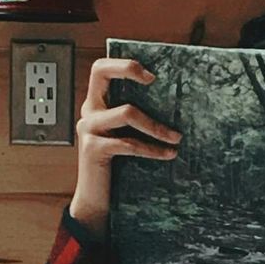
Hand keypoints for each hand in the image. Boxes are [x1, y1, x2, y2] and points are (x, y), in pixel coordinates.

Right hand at [68, 56, 178, 235]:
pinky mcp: (93, 149)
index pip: (100, 69)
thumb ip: (136, 119)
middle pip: (100, 72)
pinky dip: (152, 149)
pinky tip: (168, 154)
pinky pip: (129, 143)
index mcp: (96, 103)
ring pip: (127, 112)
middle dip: (127, 68)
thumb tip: (174, 104)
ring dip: (157, 126)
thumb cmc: (116, 165)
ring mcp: (88, 128)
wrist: (96, 199)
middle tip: (154, 80)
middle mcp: (89, 111)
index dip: (123, 64)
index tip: (152, 75)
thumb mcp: (125, 135)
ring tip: (176, 138)